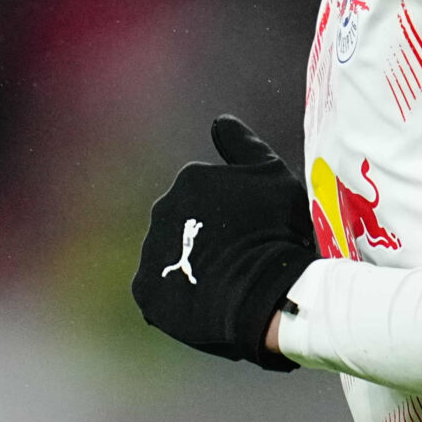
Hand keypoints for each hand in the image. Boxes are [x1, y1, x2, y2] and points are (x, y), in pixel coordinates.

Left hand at [132, 116, 316, 371]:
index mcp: (190, 179)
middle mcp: (163, 209)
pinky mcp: (146, 289)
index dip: (233, 213)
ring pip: (172, 254)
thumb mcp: (273, 176)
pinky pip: (160, 288)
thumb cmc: (276, 230)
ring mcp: (151, 250)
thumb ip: (243, 144)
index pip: (208, 194)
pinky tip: (205, 301)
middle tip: (240, 257)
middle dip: (207, 236)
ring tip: (226, 283)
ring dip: (192, 264)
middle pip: (186, 222)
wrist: (264, 292)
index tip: (253, 230)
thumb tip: (220, 121)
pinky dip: (178, 294)